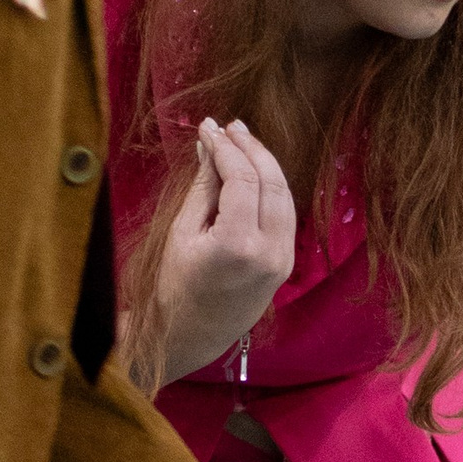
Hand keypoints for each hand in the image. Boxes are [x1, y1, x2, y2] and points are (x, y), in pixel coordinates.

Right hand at [147, 119, 296, 384]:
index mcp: (238, 245)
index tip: (209, 127)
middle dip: (251, 149)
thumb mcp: (183, 232)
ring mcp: (283, 259)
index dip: (227, 147)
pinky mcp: (286, 263)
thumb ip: (204, 187)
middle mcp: (269, 251)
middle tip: (230, 126)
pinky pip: (285, 214)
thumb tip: (210, 144)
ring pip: (285, 196)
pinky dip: (272, 188)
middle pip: (271, 182)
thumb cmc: (176, 285)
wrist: (194, 335)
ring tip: (241, 140)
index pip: (243, 179)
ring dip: (265, 164)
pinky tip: (253, 172)